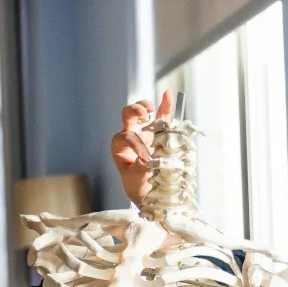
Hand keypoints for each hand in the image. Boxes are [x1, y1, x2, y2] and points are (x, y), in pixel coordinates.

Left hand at [110, 90, 172, 207]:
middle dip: (133, 112)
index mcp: (120, 147)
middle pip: (127, 116)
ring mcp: (145, 132)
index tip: (147, 159)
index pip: (126, 138)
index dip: (136, 145)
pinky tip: (167, 94)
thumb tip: (147, 159)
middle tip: (143, 115)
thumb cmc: (138, 187)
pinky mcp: (160, 133)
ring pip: (142, 112)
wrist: (151, 192)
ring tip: (150, 110)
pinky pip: (162, 117)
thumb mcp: (135, 182)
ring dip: (145, 106)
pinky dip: (165, 105)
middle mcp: (131, 135)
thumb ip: (139, 170)